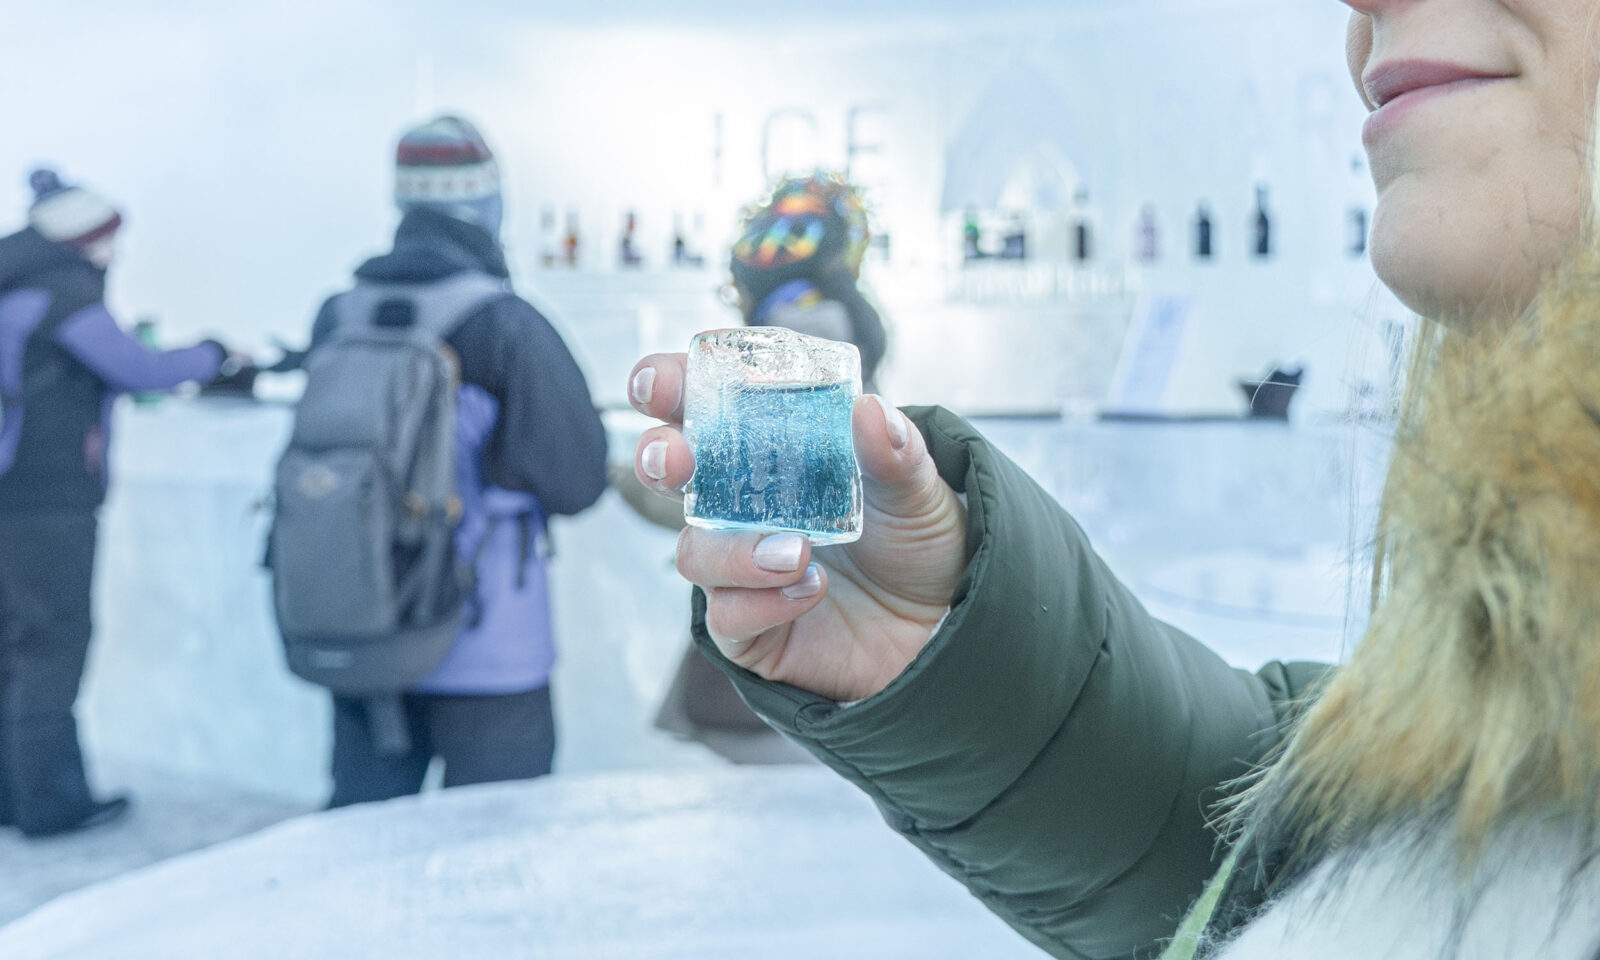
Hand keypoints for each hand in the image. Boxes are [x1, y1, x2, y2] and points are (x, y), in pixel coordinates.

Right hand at [630, 354, 967, 702]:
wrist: (944, 627)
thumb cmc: (918, 543)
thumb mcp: (918, 489)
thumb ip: (895, 451)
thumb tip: (868, 409)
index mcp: (770, 450)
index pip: (704, 405)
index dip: (670, 386)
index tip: (659, 384)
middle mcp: (742, 503)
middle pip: (669, 470)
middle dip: (659, 457)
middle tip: (677, 459)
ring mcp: (740, 566)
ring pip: (694, 551)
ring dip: (734, 550)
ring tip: (798, 551)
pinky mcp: (751, 628)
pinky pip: (727, 616)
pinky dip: (762, 602)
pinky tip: (810, 587)